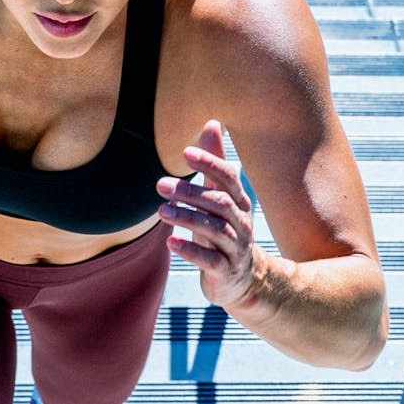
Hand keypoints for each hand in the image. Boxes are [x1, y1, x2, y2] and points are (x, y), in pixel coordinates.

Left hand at [156, 119, 269, 309]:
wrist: (243, 280)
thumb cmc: (225, 230)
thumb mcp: (220, 197)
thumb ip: (214, 164)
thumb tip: (211, 123)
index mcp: (239, 202)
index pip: (228, 178)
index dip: (209, 163)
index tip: (185, 152)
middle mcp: (241, 223)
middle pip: (219, 203)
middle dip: (191, 193)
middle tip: (160, 185)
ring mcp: (235, 248)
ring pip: (215, 230)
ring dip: (187, 218)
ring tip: (161, 211)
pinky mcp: (225, 271)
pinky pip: (210, 260)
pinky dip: (190, 250)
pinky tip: (170, 243)